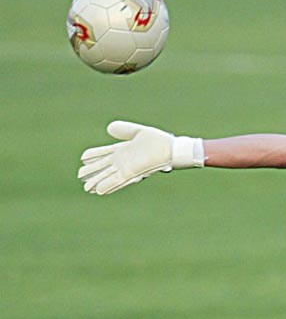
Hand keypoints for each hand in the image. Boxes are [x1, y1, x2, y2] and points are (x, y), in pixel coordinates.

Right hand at [78, 120, 204, 194]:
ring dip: (97, 182)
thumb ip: (124, 130)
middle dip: (92, 172)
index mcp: (122, 149)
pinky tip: (99, 191)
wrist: (171, 149)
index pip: (103, 153)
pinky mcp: (133, 174)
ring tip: (87, 188)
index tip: (83, 158)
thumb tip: (109, 128)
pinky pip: (118, 181)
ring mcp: (126, 168)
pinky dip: (108, 185)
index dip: (93, 155)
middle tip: (80, 176)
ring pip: (107, 176)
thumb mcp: (138, 132)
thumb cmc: (159, 141)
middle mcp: (122, 160)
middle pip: (103, 167)